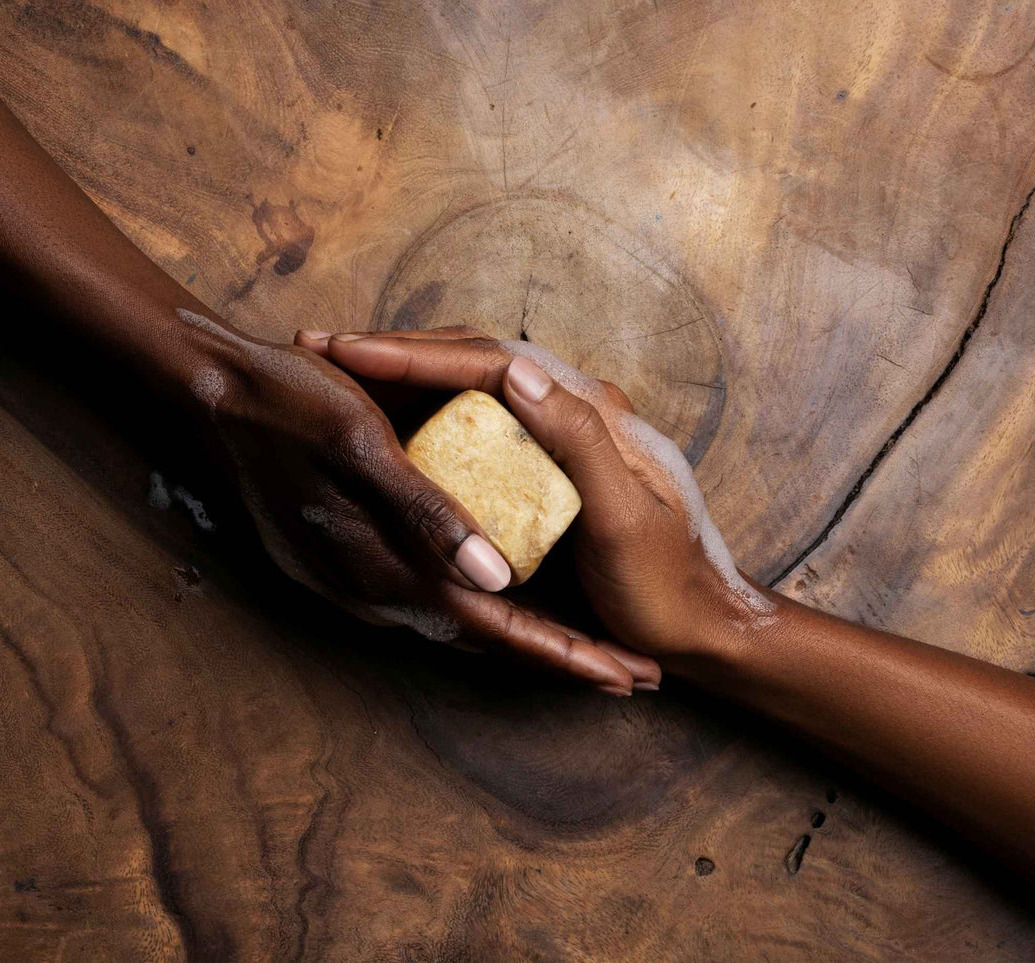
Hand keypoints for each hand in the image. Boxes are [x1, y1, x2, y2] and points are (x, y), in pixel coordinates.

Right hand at [169, 310, 657, 693]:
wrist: (209, 399)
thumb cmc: (289, 406)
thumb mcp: (359, 447)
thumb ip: (426, 514)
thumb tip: (494, 576)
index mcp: (382, 567)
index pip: (495, 626)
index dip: (564, 652)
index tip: (626, 675)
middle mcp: (371, 593)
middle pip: (485, 638)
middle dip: (558, 657)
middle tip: (628, 676)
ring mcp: (354, 585)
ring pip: (458, 622)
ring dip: (525, 637)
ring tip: (591, 648)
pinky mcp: (346, 566)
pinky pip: (429, 600)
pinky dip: (480, 608)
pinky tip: (506, 599)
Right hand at [310, 329, 775, 658]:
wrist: (704, 627)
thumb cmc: (667, 582)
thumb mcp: (623, 515)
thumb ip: (576, 442)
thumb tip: (519, 372)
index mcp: (589, 415)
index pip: (491, 365)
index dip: (417, 356)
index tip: (351, 350)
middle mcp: (570, 416)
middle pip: (470, 369)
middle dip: (399, 356)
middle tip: (330, 348)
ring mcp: (551, 446)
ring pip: (465, 399)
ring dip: (405, 381)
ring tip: (344, 369)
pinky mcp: (545, 477)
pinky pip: (472, 436)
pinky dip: (425, 421)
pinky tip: (389, 420)